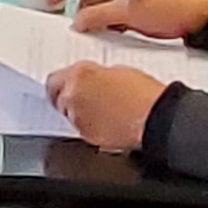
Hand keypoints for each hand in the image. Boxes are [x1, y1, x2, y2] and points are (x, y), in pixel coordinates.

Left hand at [46, 60, 171, 155]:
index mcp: (79, 76)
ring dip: (83, 113)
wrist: (154, 117)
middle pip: (60, 99)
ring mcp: (79, 119)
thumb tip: (90, 80)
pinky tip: (110, 122)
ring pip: (71, 115)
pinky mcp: (88, 137)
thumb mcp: (115, 70)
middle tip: (92, 97)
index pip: (53, 81)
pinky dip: (92, 126)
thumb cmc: (142, 93)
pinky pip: (83, 130)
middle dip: (73, 98)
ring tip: (106, 110)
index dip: (63, 83)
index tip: (69, 85)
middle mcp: (73, 98)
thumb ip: (93, 75)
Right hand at [62, 0, 207, 41]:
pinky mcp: (137, 7)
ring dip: (95, 19)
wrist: (199, 16)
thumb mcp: (128, 11)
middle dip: (80, 9)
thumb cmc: (172, 6)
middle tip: (71, 24)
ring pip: (101, 6)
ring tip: (91, 32)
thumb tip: (78, 20)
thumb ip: (99, 15)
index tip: (50, 0)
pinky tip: (110, 33)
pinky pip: (113, 15)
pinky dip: (108, 24)